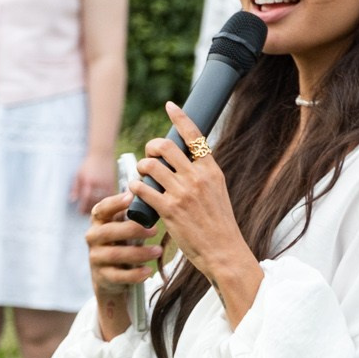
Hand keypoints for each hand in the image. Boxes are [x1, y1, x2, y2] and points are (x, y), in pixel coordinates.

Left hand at [71, 151, 116, 213]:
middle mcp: (98, 184)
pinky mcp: (113, 184)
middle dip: (90, 209)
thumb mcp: (78, 174)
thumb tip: (72, 200)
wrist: (102, 154)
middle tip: (87, 214)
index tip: (80, 212)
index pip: (85, 199)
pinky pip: (111, 197)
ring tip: (94, 211)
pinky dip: (107, 202)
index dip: (82, 208)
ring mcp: (107, 185)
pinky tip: (104, 205)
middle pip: (95, 202)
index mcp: (88, 182)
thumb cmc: (89, 164)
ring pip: (103, 201)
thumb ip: (75, 188)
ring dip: (99, 207)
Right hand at [85, 189, 160, 338]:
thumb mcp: (124, 226)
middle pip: (109, 231)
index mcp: (99, 221)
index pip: (102, 208)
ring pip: (115, 254)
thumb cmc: (123, 242)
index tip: (131, 197)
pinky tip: (149, 271)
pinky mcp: (102, 276)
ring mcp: (96, 257)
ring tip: (159, 251)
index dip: (115, 202)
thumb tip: (155, 193)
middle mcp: (93, 237)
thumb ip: (134, 213)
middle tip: (155, 230)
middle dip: (132, 229)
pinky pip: (119, 276)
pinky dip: (135, 274)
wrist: (110, 276)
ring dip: (139, 253)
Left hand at [129, 103, 255, 287]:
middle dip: (151, 146)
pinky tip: (135, 189)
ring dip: (141, 167)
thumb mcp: (217, 192)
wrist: (223, 251)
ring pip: (151, 165)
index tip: (170, 106)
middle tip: (149, 155)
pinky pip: (143, 189)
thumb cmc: (219, 224)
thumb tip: (186, 160)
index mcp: (211, 170)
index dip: (180, 117)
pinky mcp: (169, 210)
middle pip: (165, 146)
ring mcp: (182, 193)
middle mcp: (196, 178)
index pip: (194, 136)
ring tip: (141, 175)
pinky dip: (135, 186)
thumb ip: (203, 175)